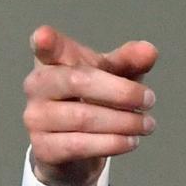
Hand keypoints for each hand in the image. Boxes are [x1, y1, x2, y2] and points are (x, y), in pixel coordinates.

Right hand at [22, 25, 158, 185]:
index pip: (47, 47)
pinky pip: (80, 145)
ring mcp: (36, 117)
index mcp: (54, 61)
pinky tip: (130, 141)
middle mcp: (38, 86)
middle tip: (149, 99)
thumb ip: (130, 61)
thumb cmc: (95, 99)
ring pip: (84, 117)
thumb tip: (149, 51)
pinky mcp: (43, 148)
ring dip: (124, 122)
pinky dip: (112, 143)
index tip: (44, 36)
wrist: (79, 147)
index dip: (45, 41)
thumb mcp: (115, 76)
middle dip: (122, 92)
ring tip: (146, 124)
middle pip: (79, 81)